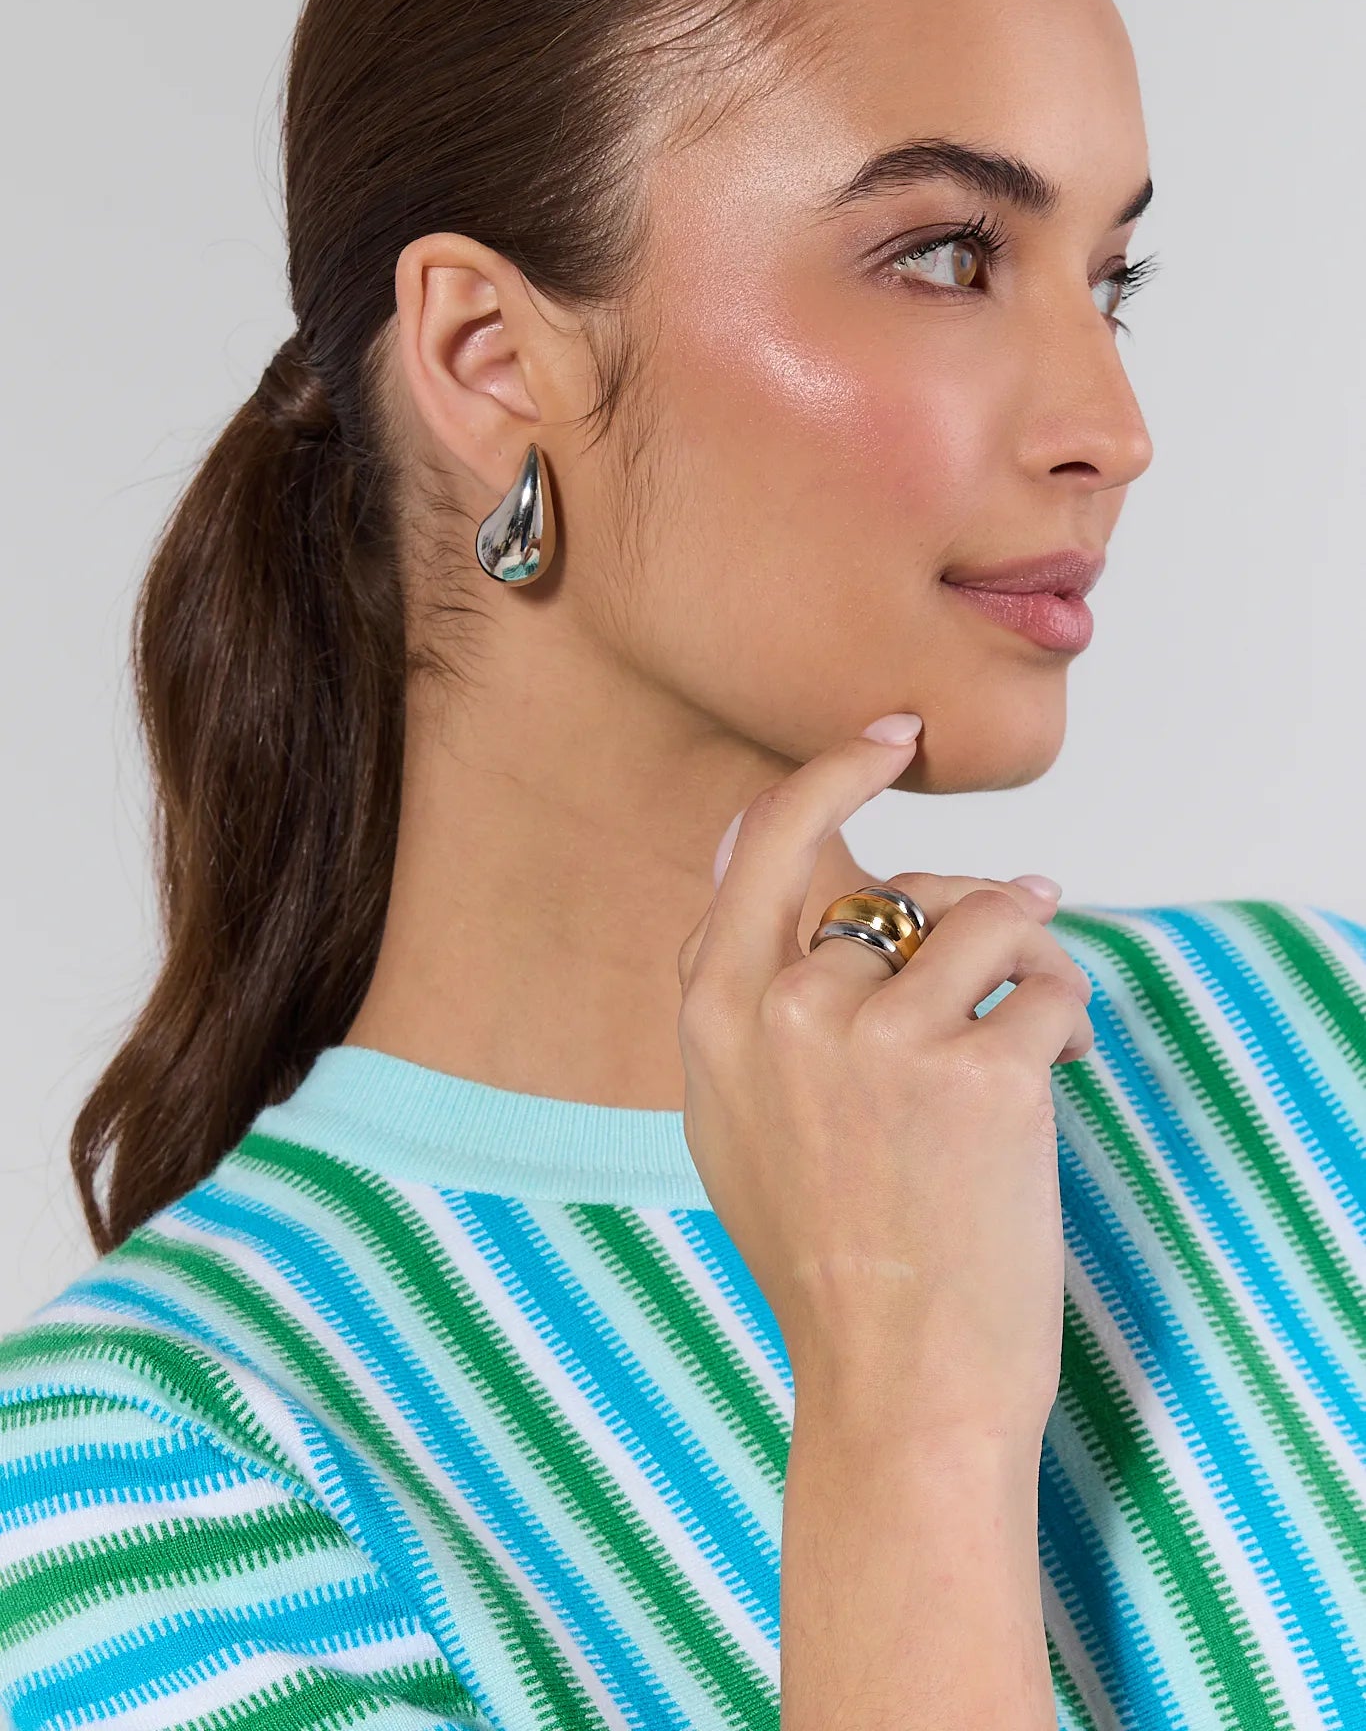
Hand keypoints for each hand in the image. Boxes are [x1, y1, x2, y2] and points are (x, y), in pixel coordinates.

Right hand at [676, 721, 1093, 1442]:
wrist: (898, 1387)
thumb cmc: (827, 1255)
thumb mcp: (736, 1115)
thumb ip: (747, 987)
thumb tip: (785, 844)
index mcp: (714, 1014)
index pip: (770, 840)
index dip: (836, 775)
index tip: (893, 736)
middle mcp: (785, 1009)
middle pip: (904, 890)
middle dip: (968, 915)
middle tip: (1015, 943)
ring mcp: (878, 1040)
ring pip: (989, 917)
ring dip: (1032, 957)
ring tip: (1040, 1017)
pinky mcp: (976, 1075)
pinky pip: (1047, 984)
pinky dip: (1069, 1016)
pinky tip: (1061, 1066)